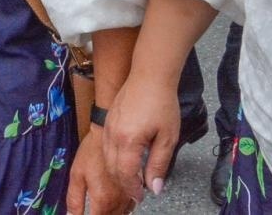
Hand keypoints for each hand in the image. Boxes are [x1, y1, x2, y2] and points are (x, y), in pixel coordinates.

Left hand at [69, 127, 136, 214]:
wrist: (110, 134)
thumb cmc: (91, 152)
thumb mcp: (77, 174)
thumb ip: (74, 200)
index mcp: (102, 200)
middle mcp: (118, 201)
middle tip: (92, 208)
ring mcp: (128, 196)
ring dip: (111, 214)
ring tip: (101, 207)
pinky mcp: (133, 189)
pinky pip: (130, 207)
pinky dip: (121, 209)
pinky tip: (113, 204)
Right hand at [103, 72, 182, 202]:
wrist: (149, 75)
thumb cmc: (162, 104)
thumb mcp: (167, 137)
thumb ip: (159, 164)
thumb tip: (155, 188)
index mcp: (128, 141)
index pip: (126, 174)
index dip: (133, 189)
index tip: (141, 196)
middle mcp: (113, 136)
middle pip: (112, 169)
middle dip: (123, 184)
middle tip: (135, 192)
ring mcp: (107, 128)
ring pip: (106, 159)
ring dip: (116, 172)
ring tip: (130, 179)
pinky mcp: (107, 121)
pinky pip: (104, 147)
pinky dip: (112, 159)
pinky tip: (123, 160)